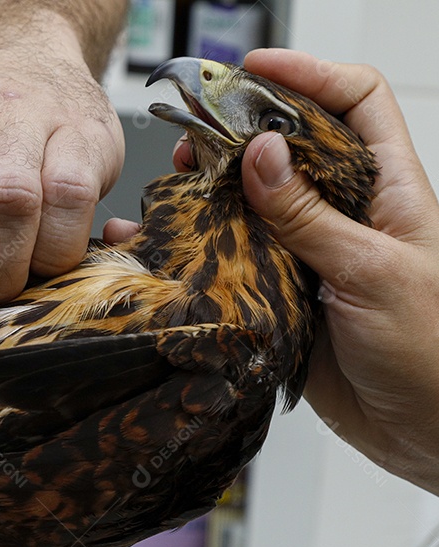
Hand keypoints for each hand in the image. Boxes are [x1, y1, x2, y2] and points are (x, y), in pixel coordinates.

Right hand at [110, 49, 438, 488]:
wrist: (427, 434)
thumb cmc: (431, 351)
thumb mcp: (371, 271)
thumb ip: (308, 213)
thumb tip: (259, 151)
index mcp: (390, 190)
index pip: (353, 102)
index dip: (306, 74)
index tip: (252, 70)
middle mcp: (348, 214)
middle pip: (291, 146)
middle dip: (240, 130)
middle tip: (193, 136)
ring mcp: (313, 253)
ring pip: (257, 202)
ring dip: (216, 189)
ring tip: (177, 185)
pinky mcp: (284, 294)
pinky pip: (241, 258)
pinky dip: (207, 246)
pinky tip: (178, 242)